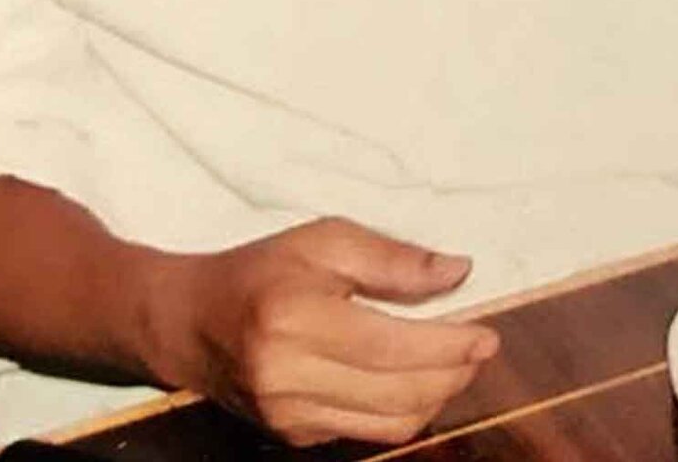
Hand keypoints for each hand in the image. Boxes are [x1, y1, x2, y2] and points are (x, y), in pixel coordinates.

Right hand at [140, 217, 498, 446]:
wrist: (190, 323)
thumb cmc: (263, 272)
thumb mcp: (324, 241)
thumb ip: (393, 257)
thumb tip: (459, 272)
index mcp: (294, 318)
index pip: (392, 348)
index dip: (450, 346)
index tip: (487, 336)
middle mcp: (287, 376)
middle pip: (399, 393)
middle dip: (453, 374)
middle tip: (479, 348)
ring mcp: (288, 415)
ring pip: (390, 424)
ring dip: (436, 398)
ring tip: (455, 366)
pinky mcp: (292, 435)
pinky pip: (366, 433)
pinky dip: (401, 411)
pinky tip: (412, 382)